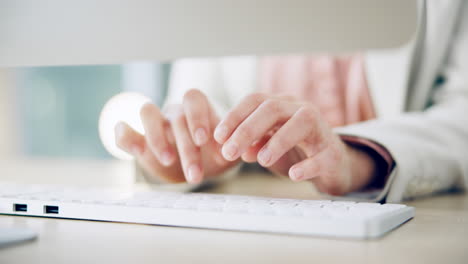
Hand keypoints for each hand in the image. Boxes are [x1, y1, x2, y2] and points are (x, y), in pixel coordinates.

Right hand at [115, 89, 236, 183]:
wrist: (200, 170)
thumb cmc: (216, 157)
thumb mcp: (229, 154)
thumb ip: (232, 149)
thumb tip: (230, 150)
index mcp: (198, 110)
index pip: (193, 98)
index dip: (197, 116)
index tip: (203, 140)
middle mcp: (175, 112)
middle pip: (176, 116)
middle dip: (186, 147)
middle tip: (195, 174)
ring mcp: (155, 124)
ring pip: (147, 111)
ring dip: (157, 137)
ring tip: (168, 161)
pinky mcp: (138, 141)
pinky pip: (123, 130)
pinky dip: (124, 136)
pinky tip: (136, 150)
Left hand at [213, 93, 376, 194]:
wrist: (332, 166)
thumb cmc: (296, 152)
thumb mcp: (268, 146)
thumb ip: (252, 144)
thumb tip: (233, 150)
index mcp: (282, 106)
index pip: (255, 100)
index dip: (234, 116)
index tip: (218, 137)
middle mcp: (301, 111)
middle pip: (273, 108)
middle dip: (248, 129)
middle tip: (230, 152)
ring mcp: (321, 130)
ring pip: (302, 122)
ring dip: (279, 141)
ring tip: (262, 161)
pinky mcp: (333, 153)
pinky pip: (322, 156)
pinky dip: (308, 165)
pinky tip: (294, 174)